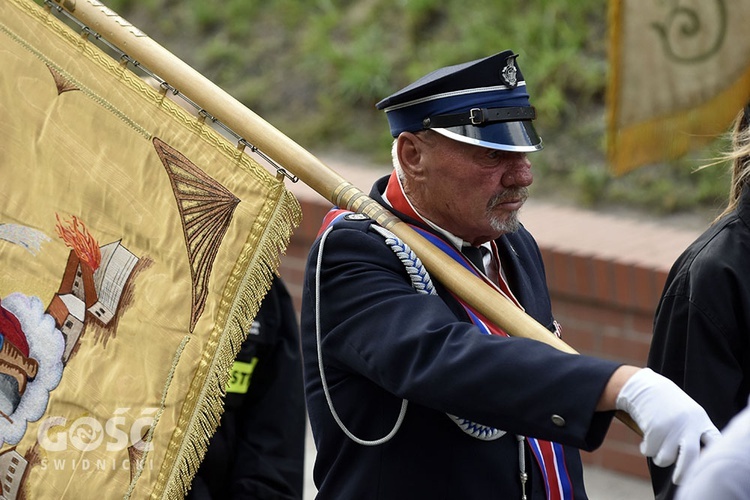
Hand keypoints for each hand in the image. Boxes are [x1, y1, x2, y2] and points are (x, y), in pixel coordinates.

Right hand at [615, 368, 720, 483]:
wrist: (645, 387)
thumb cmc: (667, 405)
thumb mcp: (688, 414)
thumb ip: (695, 432)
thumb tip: (696, 461)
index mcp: (700, 420)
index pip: (715, 443)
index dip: (711, 456)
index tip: (703, 463)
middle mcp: (688, 424)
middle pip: (691, 458)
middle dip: (683, 474)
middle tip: (678, 480)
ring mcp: (671, 426)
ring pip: (665, 458)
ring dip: (658, 457)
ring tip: (657, 448)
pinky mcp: (654, 428)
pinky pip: (650, 451)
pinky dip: (646, 449)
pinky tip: (646, 439)